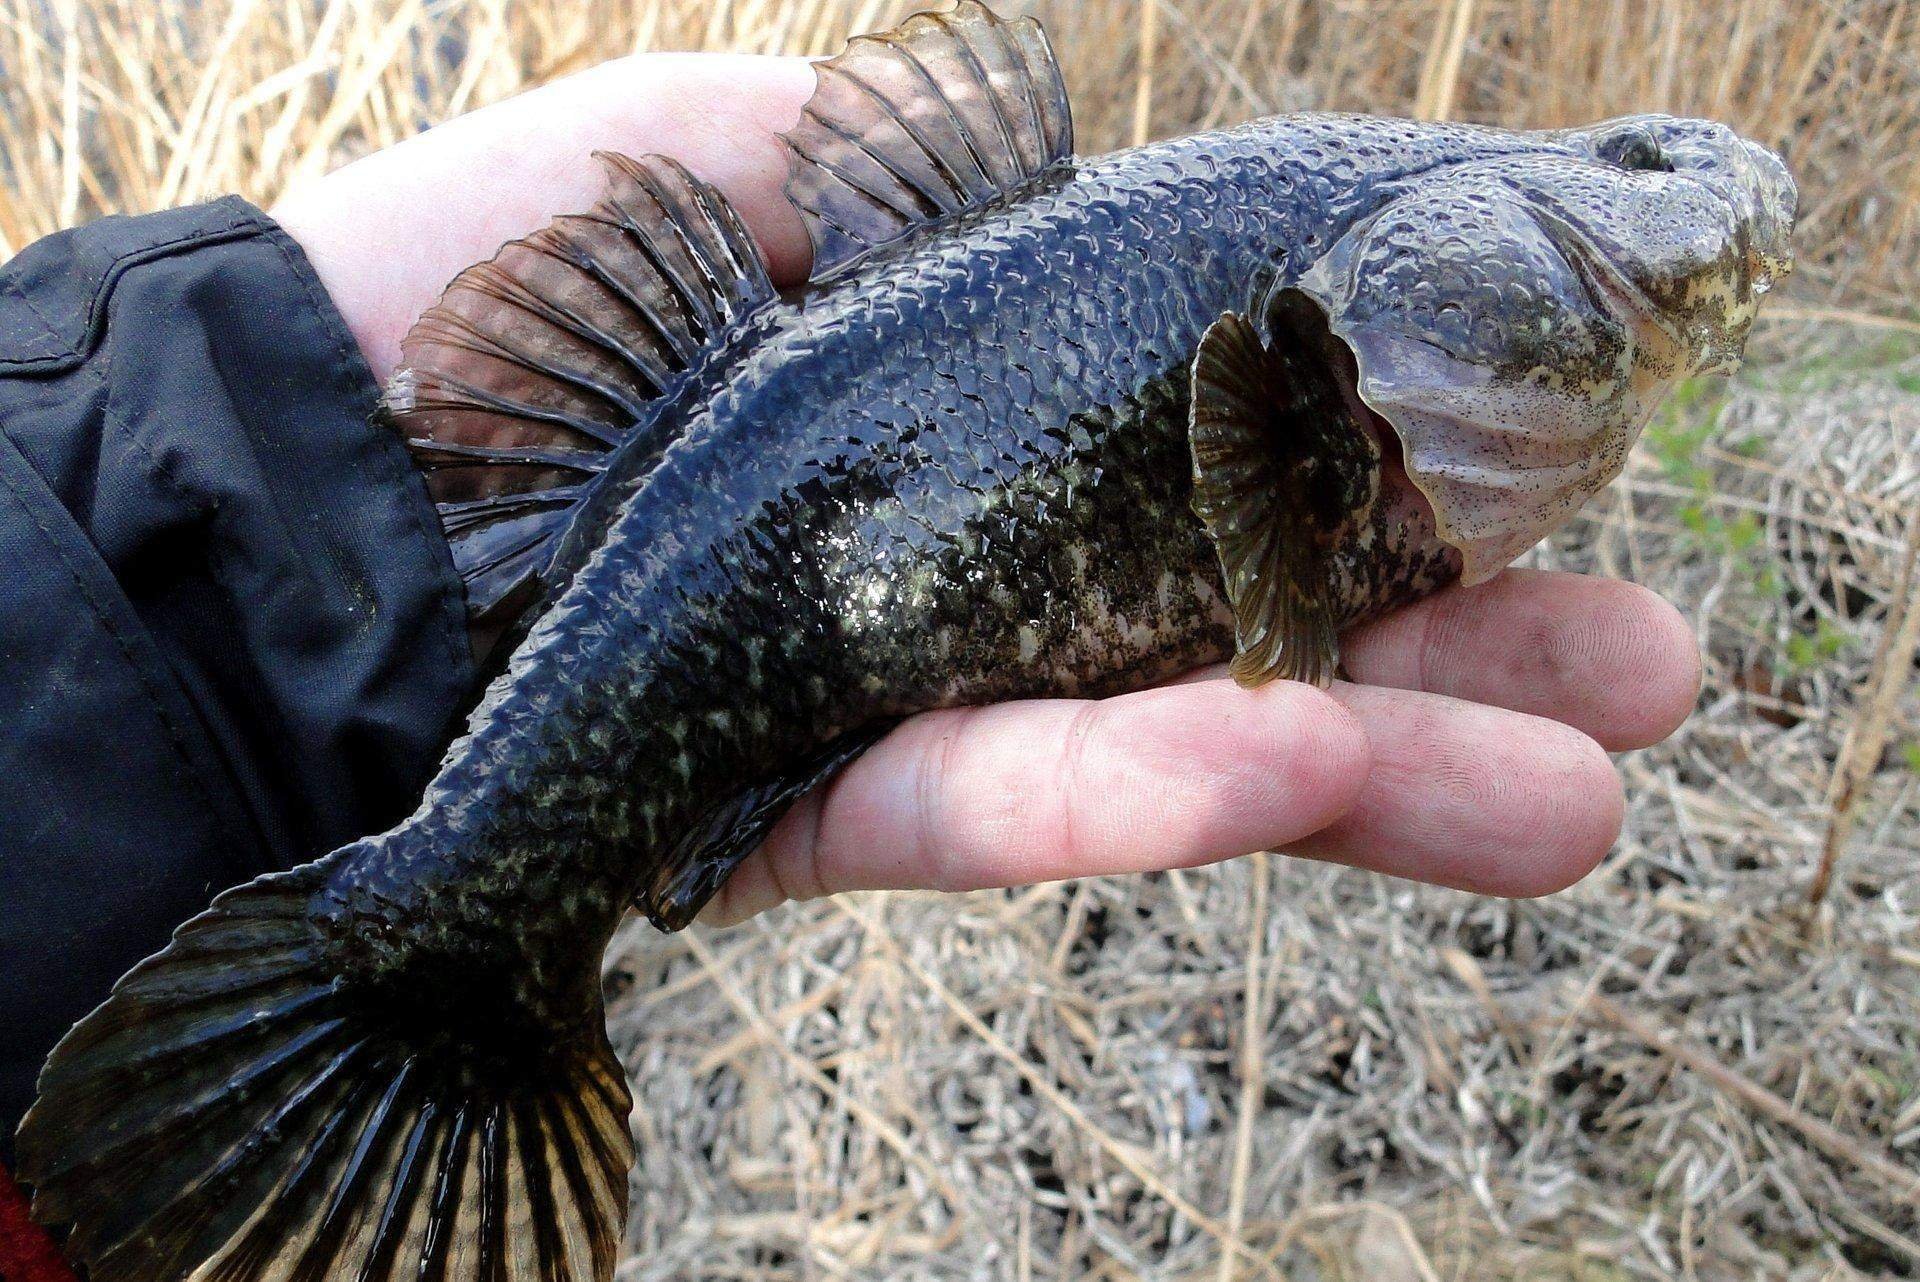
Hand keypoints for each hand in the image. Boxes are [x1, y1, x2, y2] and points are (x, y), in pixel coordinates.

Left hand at [273, 55, 1701, 922]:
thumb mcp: (741, 159)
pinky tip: (1282, 777)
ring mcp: (896, 707)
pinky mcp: (796, 810)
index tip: (1568, 469)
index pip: (1233, 463)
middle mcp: (970, 578)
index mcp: (982, 428)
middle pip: (1244, 635)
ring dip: (1372, 770)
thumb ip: (926, 154)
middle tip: (1647, 681)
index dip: (1400, 478)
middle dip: (1452, 662)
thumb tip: (1080, 145)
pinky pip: (978, 804)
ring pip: (1162, 752)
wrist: (279, 459)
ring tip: (1575, 797)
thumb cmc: (501, 290)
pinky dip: (1118, 792)